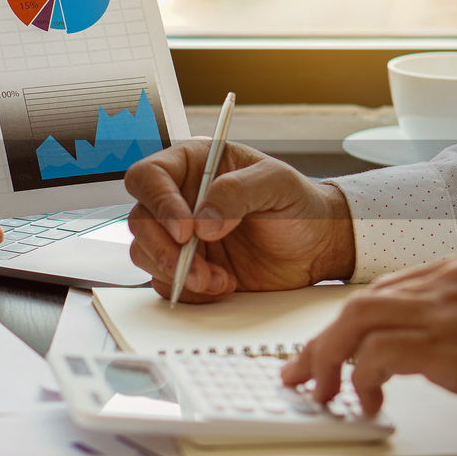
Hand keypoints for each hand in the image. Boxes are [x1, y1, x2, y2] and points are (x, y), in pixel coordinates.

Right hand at [124, 141, 355, 301]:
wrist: (316, 247)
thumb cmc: (299, 204)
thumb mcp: (278, 184)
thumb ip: (237, 191)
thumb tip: (202, 222)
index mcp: (193, 165)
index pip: (149, 177)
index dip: (159, 203)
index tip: (186, 230)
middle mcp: (178, 198)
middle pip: (140, 220)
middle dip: (165, 250)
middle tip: (199, 268)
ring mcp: (179, 235)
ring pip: (145, 253)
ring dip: (178, 273)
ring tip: (220, 279)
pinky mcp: (186, 266)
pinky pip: (165, 281)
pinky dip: (190, 290)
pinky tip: (223, 284)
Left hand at [281, 249, 456, 424]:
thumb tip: (438, 337)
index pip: (388, 290)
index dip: (352, 323)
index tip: (332, 346)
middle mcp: (450, 279)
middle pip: (361, 304)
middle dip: (322, 341)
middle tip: (301, 369)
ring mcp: (447, 309)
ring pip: (356, 323)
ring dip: (329, 360)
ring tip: (322, 391)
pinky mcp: (448, 346)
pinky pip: (377, 357)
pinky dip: (362, 380)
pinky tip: (368, 402)